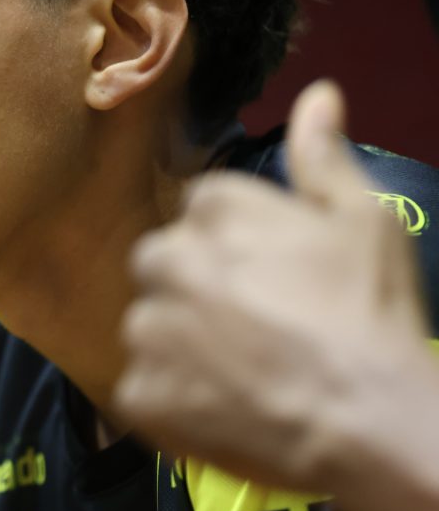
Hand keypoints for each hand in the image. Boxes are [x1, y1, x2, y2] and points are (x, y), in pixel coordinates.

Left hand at [114, 80, 430, 497]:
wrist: (369, 418)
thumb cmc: (372, 312)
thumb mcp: (366, 220)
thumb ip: (324, 156)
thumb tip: (317, 92)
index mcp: (211, 208)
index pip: (200, 211)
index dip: (239, 246)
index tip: (276, 278)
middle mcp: (164, 257)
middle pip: (164, 263)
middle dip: (195, 286)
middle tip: (254, 325)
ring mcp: (146, 328)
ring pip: (149, 325)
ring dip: (180, 343)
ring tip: (242, 372)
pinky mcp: (138, 392)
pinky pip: (144, 388)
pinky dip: (174, 400)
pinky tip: (222, 408)